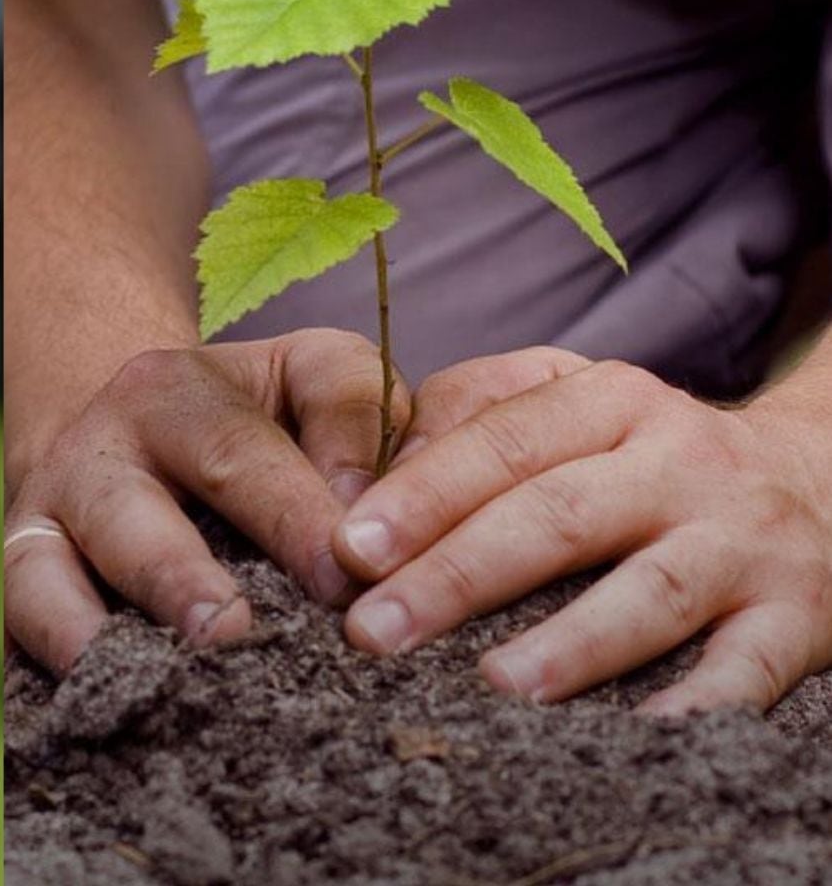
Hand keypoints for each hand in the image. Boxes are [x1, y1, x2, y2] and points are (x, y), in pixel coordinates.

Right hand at [5, 330, 410, 672]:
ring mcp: (39, 523)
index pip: (234, 452)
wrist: (132, 429)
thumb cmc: (254, 416)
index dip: (291, 517)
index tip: (348, 579)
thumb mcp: (307, 375)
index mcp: (170, 392)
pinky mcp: (14, 588)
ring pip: (40, 577)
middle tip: (232, 633)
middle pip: (127, 517)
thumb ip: (354, 412)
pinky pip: (14, 634)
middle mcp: (92, 453)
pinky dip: (47, 672)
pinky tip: (99, 711)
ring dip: (90, 635)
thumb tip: (362, 517)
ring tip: (155, 681)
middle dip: (177, 580)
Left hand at [333, 349, 831, 712]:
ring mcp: (741, 540)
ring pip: (650, 592)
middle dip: (457, 575)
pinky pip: (748, 667)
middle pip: (557, 515)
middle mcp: (678, 462)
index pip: (502, 444)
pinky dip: (700, 704)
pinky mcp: (797, 615)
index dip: (422, 495)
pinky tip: (638, 734)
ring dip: (571, 642)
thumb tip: (377, 471)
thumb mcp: (572, 402)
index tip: (350, 549)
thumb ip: (474, 413)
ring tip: (495, 685)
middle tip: (374, 629)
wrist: (821, 479)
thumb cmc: (646, 453)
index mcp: (609, 401)